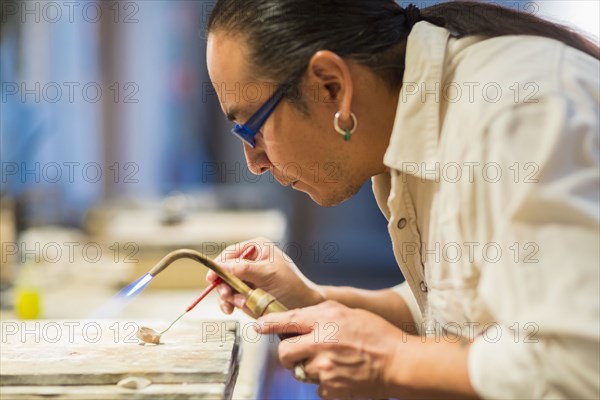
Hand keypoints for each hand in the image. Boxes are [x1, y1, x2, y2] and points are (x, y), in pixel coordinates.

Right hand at [206, 237, 324, 315]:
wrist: (302, 305)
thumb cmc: (291, 285)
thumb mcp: (268, 274)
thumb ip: (245, 269)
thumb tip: (222, 266)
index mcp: (256, 247)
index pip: (230, 253)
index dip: (218, 265)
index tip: (211, 278)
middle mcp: (249, 260)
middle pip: (224, 270)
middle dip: (224, 285)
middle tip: (227, 296)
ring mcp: (246, 277)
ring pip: (225, 285)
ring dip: (228, 296)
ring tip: (238, 304)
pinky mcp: (245, 292)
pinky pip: (230, 297)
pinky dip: (230, 304)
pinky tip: (234, 309)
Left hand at [255, 300, 405, 398]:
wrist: (398, 363)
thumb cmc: (377, 335)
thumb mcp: (347, 312)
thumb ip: (319, 314)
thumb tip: (298, 319)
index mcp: (324, 320)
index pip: (286, 320)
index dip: (268, 323)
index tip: (258, 326)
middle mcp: (320, 343)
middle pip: (284, 352)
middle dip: (289, 352)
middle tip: (301, 350)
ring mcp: (323, 368)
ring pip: (299, 370)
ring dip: (309, 367)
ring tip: (331, 361)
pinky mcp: (330, 388)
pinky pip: (315, 386)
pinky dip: (323, 381)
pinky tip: (340, 372)